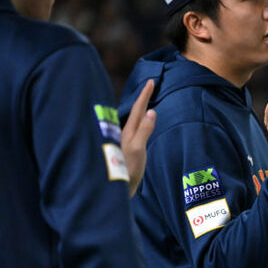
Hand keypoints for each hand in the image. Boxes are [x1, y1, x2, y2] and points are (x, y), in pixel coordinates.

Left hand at [121, 79, 156, 196]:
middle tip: (149, 86)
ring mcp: (124, 141)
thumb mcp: (138, 149)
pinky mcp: (125, 149)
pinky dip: (137, 120)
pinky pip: (132, 128)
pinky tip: (137, 124)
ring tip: (144, 100)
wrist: (117, 187)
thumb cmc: (128, 169)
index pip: (139, 108)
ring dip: (139, 109)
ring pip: (131, 119)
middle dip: (142, 98)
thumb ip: (145, 130)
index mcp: (129, 131)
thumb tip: (151, 111)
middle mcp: (124, 133)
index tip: (151, 81)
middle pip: (134, 111)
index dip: (145, 94)